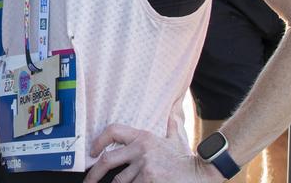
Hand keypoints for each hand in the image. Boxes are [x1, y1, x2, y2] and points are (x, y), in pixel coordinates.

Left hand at [85, 118, 222, 181]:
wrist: (201, 173)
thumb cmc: (185, 159)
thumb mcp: (175, 140)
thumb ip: (171, 127)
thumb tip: (173, 114)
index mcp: (143, 137)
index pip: (113, 131)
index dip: (99, 141)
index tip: (93, 152)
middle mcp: (140, 150)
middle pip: (108, 160)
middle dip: (94, 173)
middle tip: (88, 181)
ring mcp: (144, 167)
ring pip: (119, 180)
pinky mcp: (149, 180)